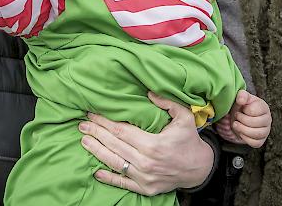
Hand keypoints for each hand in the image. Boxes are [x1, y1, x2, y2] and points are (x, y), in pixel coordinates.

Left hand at [78, 92, 213, 195]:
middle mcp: (146, 162)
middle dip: (96, 133)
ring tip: (84, 141)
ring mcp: (144, 178)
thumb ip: (167, 102)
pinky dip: (108, 178)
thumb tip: (148, 91)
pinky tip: (96, 171)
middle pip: (114, 145)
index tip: (92, 114)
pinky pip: (122, 183)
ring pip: (114, 163)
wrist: (199, 169)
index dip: (105, 122)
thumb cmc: (189, 140)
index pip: (121, 131)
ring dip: (97, 151)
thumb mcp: (184, 117)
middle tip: (82, 125)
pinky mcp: (145, 189)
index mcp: (153, 144)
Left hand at [214, 90, 270, 147]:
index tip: (241, 108)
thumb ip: (242, 95)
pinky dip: (245, 138)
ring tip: (236, 124)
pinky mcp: (261, 140)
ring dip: (242, 129)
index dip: (244, 110)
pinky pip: (255, 143)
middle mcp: (268, 119)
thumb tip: (241, 100)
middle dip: (242, 120)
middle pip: (256, 123)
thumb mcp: (242, 97)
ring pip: (256, 134)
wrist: (241, 116)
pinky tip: (241, 132)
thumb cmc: (243, 106)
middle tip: (236, 116)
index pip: (254, 111)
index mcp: (264, 107)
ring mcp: (266, 131)